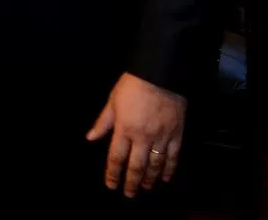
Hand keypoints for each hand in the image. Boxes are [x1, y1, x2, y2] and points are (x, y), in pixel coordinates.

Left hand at [85, 72, 185, 197]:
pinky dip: (169, 169)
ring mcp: (161, 137)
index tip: (111, 185)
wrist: (160, 74)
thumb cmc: (132, 85)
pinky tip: (165, 177)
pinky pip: (173, 156)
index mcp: (124, 128)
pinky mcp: (177, 134)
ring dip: (150, 179)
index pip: (116, 157)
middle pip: (136, 166)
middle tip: (130, 194)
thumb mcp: (113, 100)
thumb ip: (103, 122)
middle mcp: (142, 137)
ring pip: (155, 165)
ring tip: (146, 188)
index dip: (113, 174)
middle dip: (132, 182)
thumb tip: (91, 138)